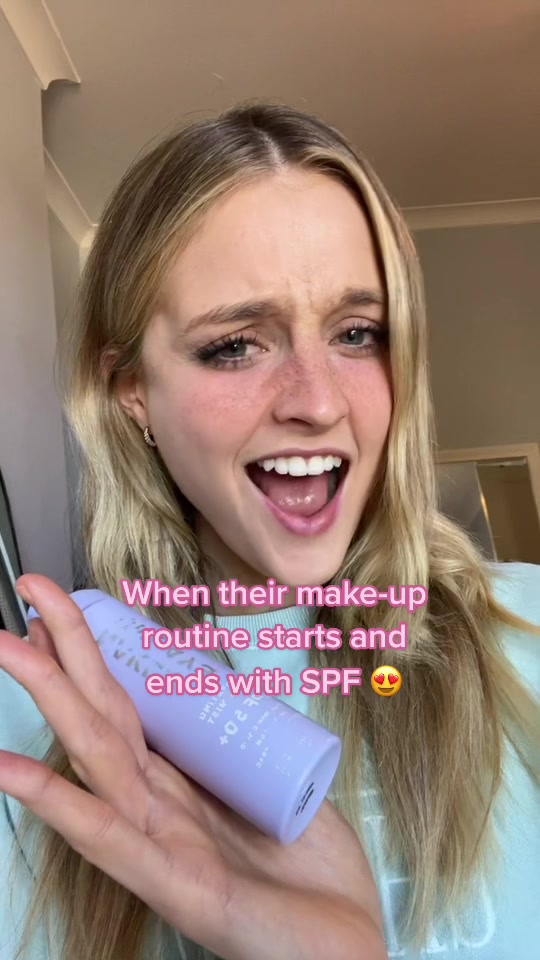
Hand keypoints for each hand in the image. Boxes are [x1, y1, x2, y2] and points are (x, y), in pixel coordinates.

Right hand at [0, 575, 386, 959]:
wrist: (348, 947)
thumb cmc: (310, 871)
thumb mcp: (270, 788)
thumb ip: (239, 746)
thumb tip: (227, 692)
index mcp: (179, 782)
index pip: (125, 706)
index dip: (94, 654)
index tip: (62, 604)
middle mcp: (157, 806)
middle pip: (102, 716)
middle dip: (62, 653)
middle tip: (29, 591)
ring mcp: (159, 844)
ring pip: (95, 757)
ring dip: (52, 698)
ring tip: (10, 647)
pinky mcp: (175, 885)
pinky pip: (108, 838)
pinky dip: (56, 802)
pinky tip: (12, 769)